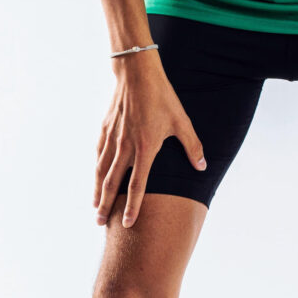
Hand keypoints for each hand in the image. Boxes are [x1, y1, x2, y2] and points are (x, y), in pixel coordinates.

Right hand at [93, 56, 205, 227]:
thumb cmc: (162, 97)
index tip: (128, 223)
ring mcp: (112, 138)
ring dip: (98, 191)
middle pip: (112, 183)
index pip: (137, 185)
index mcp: (145, 148)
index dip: (133, 206)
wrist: (137, 74)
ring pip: (101, 171)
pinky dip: (96, 169)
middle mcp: (125, 147)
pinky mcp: (105, 129)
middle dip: (106, 206)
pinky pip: (98, 154)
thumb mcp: (182, 121)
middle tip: (100, 223)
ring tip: (95, 207)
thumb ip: (192, 146)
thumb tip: (202, 166)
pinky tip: (96, 178)